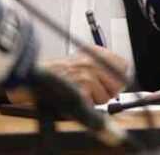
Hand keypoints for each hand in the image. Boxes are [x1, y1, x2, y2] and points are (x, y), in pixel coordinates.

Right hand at [10, 45, 127, 104]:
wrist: (35, 78)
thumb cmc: (57, 74)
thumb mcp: (82, 61)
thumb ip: (102, 67)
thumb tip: (122, 81)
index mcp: (95, 53)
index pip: (123, 65)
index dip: (120, 78)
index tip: (114, 83)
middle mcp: (92, 61)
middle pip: (119, 83)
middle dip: (109, 91)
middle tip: (93, 91)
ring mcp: (86, 75)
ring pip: (107, 96)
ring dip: (95, 100)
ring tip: (80, 93)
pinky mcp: (80, 90)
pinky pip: (95, 104)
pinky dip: (87, 106)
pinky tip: (77, 98)